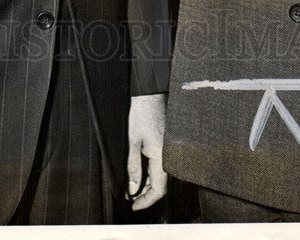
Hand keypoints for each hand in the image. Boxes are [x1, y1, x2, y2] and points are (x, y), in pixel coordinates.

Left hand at [126, 93, 167, 210]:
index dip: (146, 201)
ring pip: (162, 175)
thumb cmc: (142, 113)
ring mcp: (170, 149)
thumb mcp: (133, 142)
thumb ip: (133, 167)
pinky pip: (162, 164)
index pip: (159, 190)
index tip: (133, 206)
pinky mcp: (167, 144)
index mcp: (162, 157)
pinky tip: (141, 172)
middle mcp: (169, 155)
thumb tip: (132, 189)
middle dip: (146, 194)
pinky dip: (152, 172)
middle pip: (162, 185)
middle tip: (130, 198)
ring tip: (132, 187)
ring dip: (148, 184)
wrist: (151, 93)